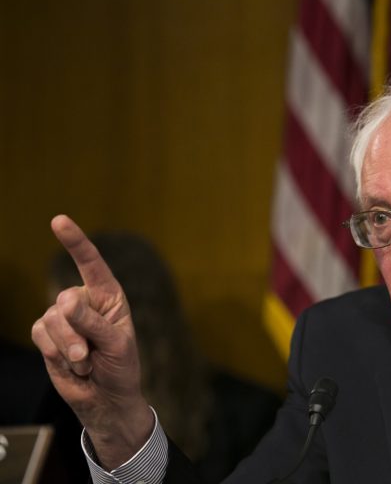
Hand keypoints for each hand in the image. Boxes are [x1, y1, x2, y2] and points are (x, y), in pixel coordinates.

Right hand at [31, 215, 153, 468]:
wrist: (105, 398)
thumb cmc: (121, 367)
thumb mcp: (116, 344)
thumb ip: (93, 323)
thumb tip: (65, 302)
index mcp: (109, 296)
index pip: (91, 263)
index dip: (75, 242)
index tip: (58, 220)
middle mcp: (85, 302)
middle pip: (66, 300)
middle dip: (77, 331)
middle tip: (90, 353)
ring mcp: (64, 319)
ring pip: (51, 320)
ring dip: (68, 347)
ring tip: (86, 361)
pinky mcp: (48, 336)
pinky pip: (41, 335)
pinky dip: (55, 353)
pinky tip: (72, 365)